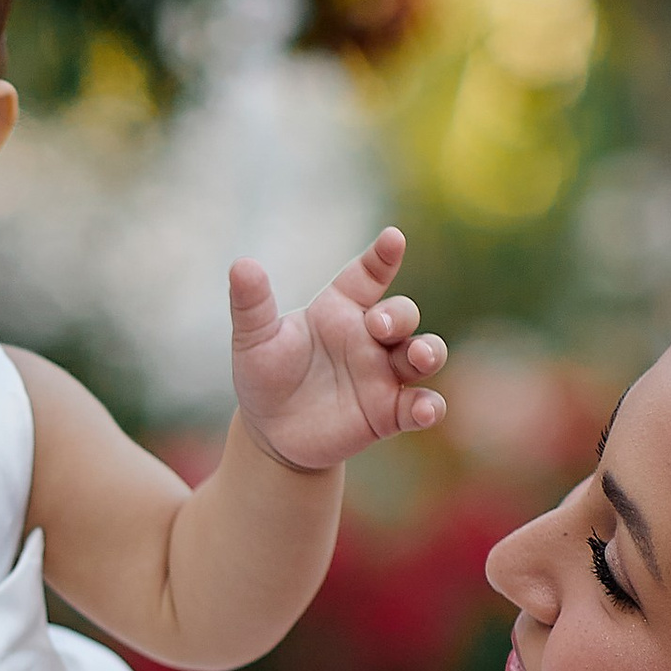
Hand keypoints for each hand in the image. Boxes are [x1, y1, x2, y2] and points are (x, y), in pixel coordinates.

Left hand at [229, 228, 447, 472]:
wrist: (270, 432)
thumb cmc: (265, 376)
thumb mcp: (254, 340)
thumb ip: (252, 304)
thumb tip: (241, 266)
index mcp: (339, 309)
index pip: (368, 274)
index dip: (383, 255)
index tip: (392, 238)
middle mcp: (369, 337)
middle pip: (402, 313)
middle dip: (398, 315)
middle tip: (377, 325)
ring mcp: (383, 374)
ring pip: (424, 353)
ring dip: (428, 351)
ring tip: (418, 356)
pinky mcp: (390, 413)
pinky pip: (421, 405)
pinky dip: (429, 406)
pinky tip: (424, 409)